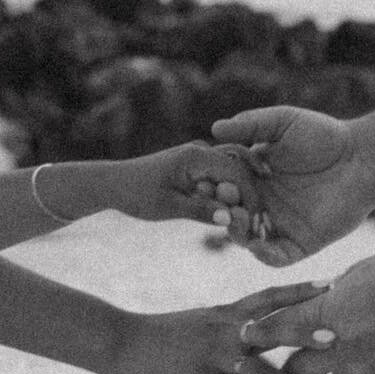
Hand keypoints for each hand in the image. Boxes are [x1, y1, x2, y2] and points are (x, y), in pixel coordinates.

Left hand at [112, 141, 262, 239]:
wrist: (114, 184)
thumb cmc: (137, 194)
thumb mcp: (169, 206)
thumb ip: (201, 210)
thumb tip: (230, 219)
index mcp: (197, 155)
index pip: (237, 173)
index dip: (251, 198)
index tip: (257, 222)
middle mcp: (202, 151)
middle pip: (240, 170)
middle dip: (251, 195)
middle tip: (261, 222)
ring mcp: (200, 158)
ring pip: (232, 174)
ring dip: (242, 196)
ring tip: (250, 221)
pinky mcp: (196, 168)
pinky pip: (221, 178)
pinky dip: (230, 195)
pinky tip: (235, 215)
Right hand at [114, 281, 334, 373]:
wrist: (123, 341)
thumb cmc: (160, 333)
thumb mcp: (198, 322)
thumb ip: (225, 325)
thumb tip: (249, 329)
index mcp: (226, 313)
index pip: (269, 296)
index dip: (300, 290)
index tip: (332, 282)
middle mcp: (226, 329)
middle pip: (273, 329)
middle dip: (307, 335)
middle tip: (341, 337)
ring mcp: (214, 355)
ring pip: (264, 371)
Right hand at [204, 107, 374, 265]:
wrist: (364, 160)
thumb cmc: (324, 135)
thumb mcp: (283, 122)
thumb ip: (251, 124)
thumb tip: (215, 127)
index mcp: (254, 176)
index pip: (224, 184)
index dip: (212, 183)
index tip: (202, 178)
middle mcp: (262, 202)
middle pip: (230, 212)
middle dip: (220, 208)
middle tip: (220, 198)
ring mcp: (280, 225)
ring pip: (247, 237)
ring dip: (236, 232)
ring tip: (234, 219)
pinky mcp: (300, 244)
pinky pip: (276, 257)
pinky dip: (263, 255)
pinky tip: (257, 244)